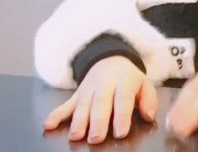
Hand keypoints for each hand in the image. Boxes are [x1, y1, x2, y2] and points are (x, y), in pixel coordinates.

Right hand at [42, 56, 156, 143]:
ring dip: (78, 121)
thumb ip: (149, 100)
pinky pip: (65, 104)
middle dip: (97, 121)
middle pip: (100, 104)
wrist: (110, 59)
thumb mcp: (144, 84)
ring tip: (76, 136)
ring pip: (82, 106)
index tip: (120, 132)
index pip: (123, 99)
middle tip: (96, 138)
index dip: (121, 115)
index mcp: (124, 82)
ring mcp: (88, 90)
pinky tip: (48, 125)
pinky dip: (56, 114)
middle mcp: (105, 86)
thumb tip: (149, 116)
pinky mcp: (76, 95)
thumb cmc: (129, 79)